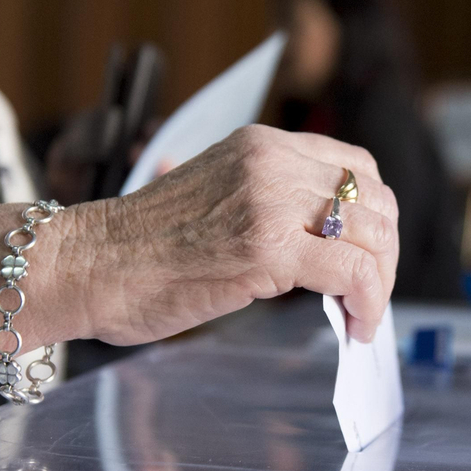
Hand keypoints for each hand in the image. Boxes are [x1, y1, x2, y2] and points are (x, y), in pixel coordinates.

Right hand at [77, 125, 398, 344]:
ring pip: (373, 236)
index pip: (356, 167)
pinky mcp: (268, 247)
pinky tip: (355, 326)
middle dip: (384, 255)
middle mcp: (272, 161)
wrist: (86, 264)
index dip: (374, 218)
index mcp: (261, 145)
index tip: (367, 257)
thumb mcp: (214, 197)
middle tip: (369, 296)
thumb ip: (266, 203)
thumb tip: (320, 241)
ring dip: (380, 283)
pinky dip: (368, 302)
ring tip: (362, 315)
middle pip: (374, 201)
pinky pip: (353, 272)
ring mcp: (271, 201)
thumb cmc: (137, 249)